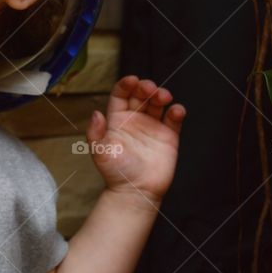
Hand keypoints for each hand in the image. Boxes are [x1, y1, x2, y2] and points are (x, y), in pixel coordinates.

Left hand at [85, 75, 184, 205]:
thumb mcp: (100, 152)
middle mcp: (136, 119)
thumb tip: (95, 113)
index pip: (121, 95)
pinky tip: (176, 110)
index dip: (126, 84)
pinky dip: (177, 112)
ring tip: (163, 97)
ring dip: (161, 95)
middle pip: (141, 95)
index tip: (132, 80)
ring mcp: (153, 126)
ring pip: (158, 103)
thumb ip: (95, 133)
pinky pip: (174, 119)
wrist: (136, 192)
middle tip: (150, 88)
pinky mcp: (168, 136)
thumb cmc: (116, 173)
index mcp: (118, 120)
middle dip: (146, 87)